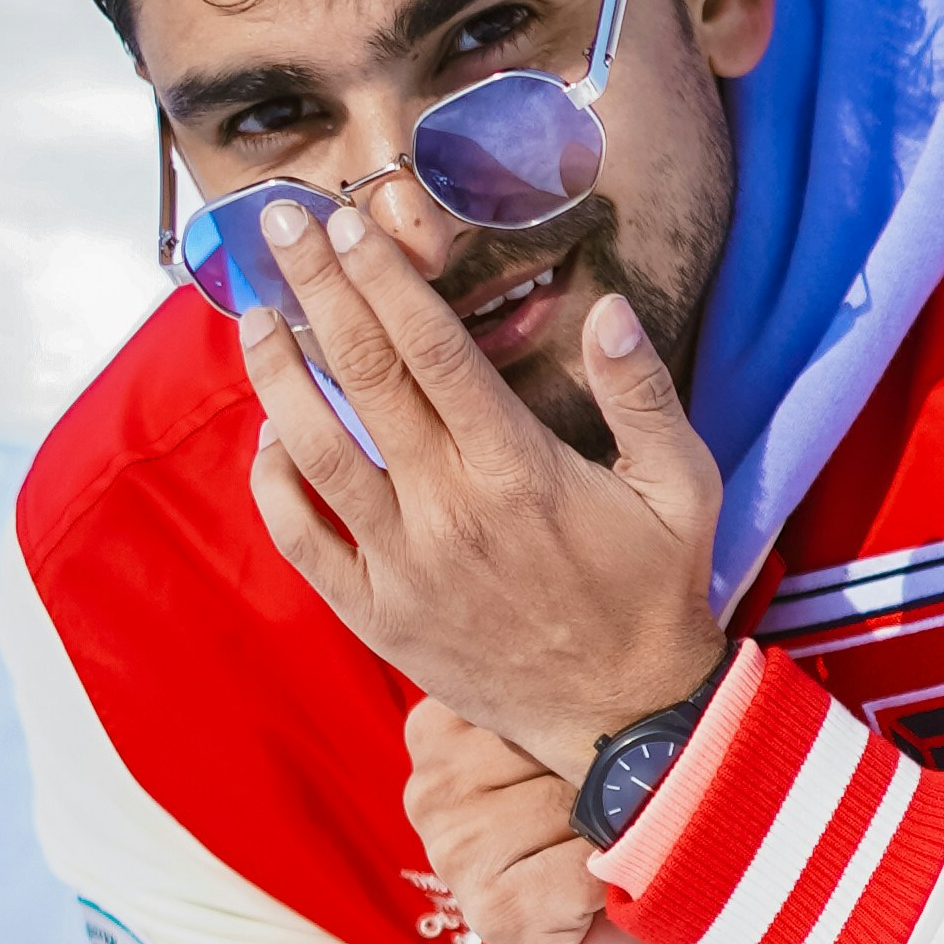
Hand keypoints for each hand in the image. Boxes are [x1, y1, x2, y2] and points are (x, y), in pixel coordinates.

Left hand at [237, 173, 721, 779]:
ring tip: (259, 317)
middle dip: (317, 288)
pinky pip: (301, 539)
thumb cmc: (657, 594)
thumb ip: (643, 395)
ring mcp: (403, 566)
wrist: (625, 719)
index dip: (382, 279)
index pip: (431, 350)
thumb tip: (609, 308)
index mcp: (519, 470)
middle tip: (284, 223)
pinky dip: (272, 482)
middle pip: (362, 376)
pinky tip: (269, 436)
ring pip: (313, 451)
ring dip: (277, 374)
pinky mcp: (377, 615)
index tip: (347, 225)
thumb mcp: (684, 488)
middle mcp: (449, 511)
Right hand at [404, 700, 702, 943]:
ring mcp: (455, 852)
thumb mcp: (573, 743)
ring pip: (571, 801)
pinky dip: (621, 874)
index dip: (590, 703)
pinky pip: (588, 864)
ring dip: (616, 825)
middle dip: (608, 767)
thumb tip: (624, 673)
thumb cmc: (595, 830)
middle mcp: (431, 788)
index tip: (615, 719)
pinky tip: (609, 885)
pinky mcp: (496, 910)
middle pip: (550, 740)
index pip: (528, 682)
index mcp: (438, 729)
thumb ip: (568, 702)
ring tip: (611, 843)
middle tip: (620, 798)